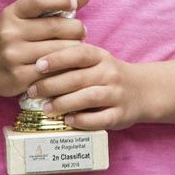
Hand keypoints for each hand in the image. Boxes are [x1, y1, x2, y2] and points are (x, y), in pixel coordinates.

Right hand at [0, 0, 91, 98]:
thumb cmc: (11, 36)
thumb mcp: (23, 17)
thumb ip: (54, 5)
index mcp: (12, 13)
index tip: (72, 4)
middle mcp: (10, 33)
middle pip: (56, 27)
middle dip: (76, 29)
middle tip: (81, 32)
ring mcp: (13, 56)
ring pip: (58, 51)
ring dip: (75, 49)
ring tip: (77, 48)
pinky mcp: (18, 78)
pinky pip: (53, 72)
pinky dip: (66, 68)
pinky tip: (69, 66)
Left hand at [26, 41, 147, 131]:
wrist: (142, 91)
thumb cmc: (107, 76)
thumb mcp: (95, 62)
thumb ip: (72, 62)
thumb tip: (36, 70)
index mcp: (101, 57)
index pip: (79, 53)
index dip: (58, 58)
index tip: (38, 65)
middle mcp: (110, 74)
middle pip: (79, 78)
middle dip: (52, 85)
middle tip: (32, 91)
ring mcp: (116, 94)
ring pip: (89, 97)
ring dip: (64, 103)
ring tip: (47, 108)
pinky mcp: (120, 115)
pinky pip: (100, 119)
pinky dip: (83, 120)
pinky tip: (68, 121)